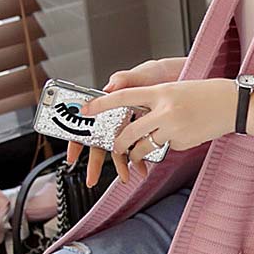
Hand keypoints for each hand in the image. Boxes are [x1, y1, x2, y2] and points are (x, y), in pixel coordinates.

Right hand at [65, 57, 186, 186]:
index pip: (88, 124)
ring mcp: (133, 126)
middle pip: (101, 141)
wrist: (181, 80)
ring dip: (121, 164)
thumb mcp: (142, 74)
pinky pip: (140, 148)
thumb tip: (108, 88)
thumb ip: (124, 79)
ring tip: (125, 176)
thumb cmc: (158, 75)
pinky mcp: (147, 132)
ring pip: (120, 148)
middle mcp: (120, 117)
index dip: (77, 140)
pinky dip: (141, 159)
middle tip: (92, 178)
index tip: (72, 156)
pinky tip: (142, 167)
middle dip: (96, 163)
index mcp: (112, 103)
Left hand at [80, 78, 236, 177]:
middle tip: (114, 147)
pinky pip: (167, 147)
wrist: (235, 106)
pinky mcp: (183, 142)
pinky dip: (169, 145)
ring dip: (139, 152)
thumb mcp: (178, 89)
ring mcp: (174, 129)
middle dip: (118, 144)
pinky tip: (184, 135)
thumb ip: (157, 100)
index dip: (101, 104)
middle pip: (129, 132)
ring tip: (139, 154)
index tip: (86, 110)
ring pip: (145, 146)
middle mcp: (165, 111)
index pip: (123, 97)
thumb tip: (138, 115)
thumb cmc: (208, 94)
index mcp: (161, 92)